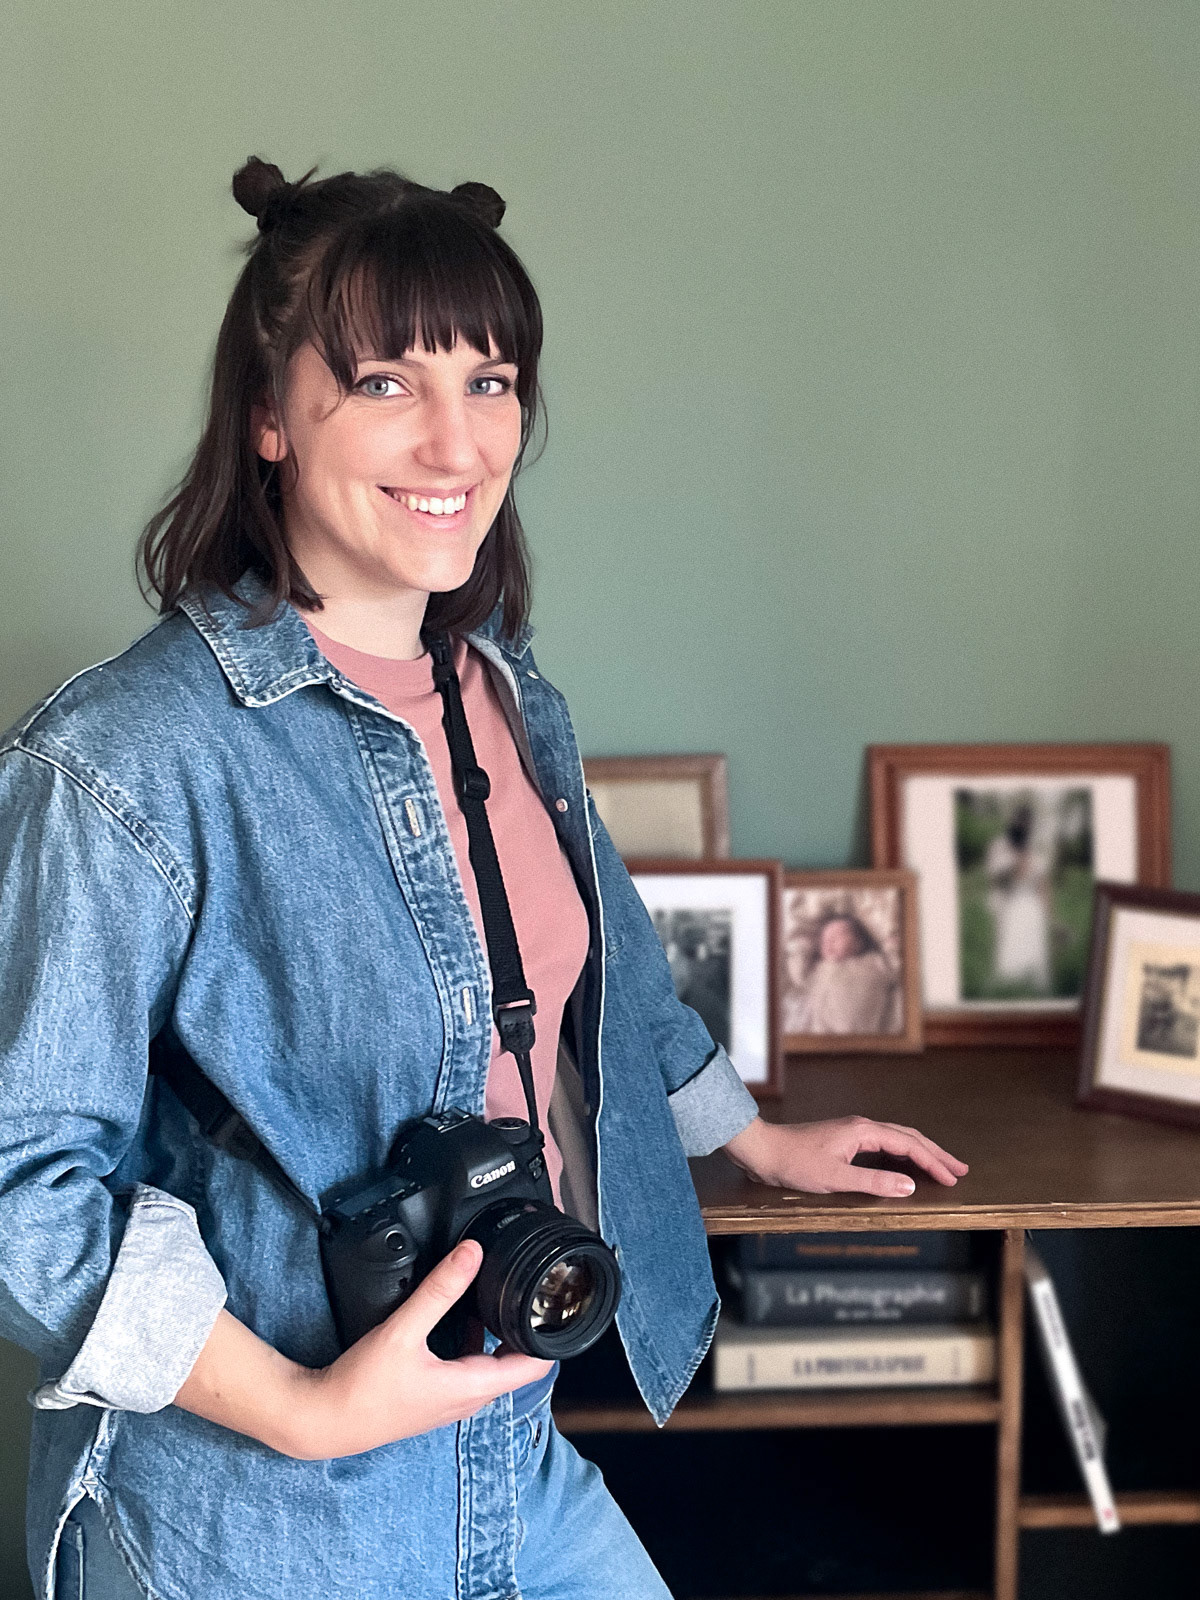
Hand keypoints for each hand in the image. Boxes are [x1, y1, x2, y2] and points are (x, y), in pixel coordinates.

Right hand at [175, 1240, 551, 1460]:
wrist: (323, 1421)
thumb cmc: (362, 1386)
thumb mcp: (403, 1330)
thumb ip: (439, 1290)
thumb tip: (473, 1253)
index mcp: (469, 1388)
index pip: (530, 1368)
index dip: (550, 1341)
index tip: (560, 1311)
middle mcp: (463, 1401)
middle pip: (511, 1367)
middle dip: (523, 1334)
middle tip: (529, 1296)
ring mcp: (444, 1405)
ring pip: (485, 1369)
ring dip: (493, 1340)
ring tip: (493, 1301)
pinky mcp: (426, 1401)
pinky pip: (461, 1373)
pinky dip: (468, 1349)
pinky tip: (451, 1325)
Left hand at [722, 1115, 967, 1198]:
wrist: (763, 1151)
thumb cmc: (795, 1164)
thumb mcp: (836, 1178)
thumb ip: (874, 1183)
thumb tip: (910, 1186)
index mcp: (863, 1131)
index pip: (909, 1145)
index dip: (933, 1162)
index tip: (953, 1178)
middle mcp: (862, 1127)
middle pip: (908, 1137)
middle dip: (936, 1153)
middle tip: (960, 1169)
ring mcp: (853, 1132)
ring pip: (896, 1140)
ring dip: (920, 1153)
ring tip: (941, 1167)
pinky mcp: (844, 1141)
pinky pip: (883, 1146)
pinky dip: (901, 1156)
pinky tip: (905, 1167)